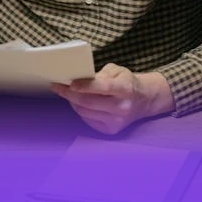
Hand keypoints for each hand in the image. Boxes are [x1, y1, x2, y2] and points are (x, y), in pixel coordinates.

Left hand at [52, 63, 174, 134]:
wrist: (143, 100)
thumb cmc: (126, 82)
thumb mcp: (117, 70)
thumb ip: (99, 74)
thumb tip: (77, 79)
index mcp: (125, 89)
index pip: (102, 88)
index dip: (84, 86)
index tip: (70, 83)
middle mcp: (122, 107)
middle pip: (89, 102)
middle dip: (70, 94)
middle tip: (58, 87)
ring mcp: (117, 121)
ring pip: (85, 112)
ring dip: (73, 102)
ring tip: (68, 93)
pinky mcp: (111, 130)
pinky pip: (88, 120)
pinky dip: (80, 110)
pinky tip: (79, 103)